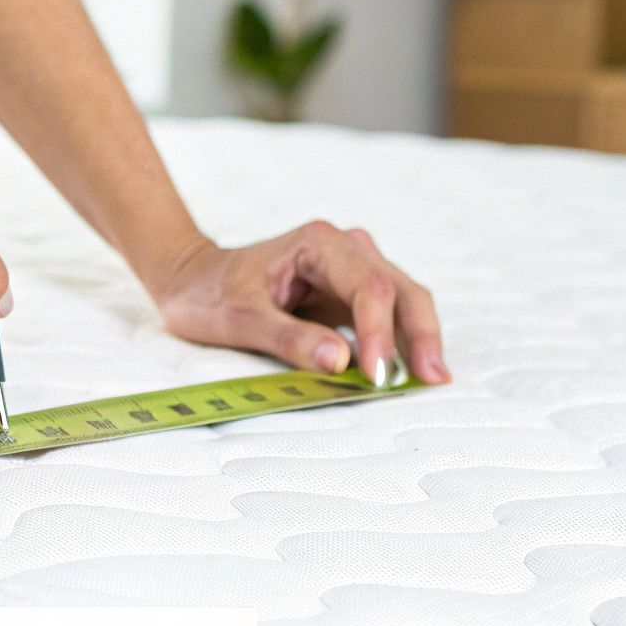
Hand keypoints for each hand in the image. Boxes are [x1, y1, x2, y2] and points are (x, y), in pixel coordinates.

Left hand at [148, 222, 449, 385]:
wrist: (190, 280)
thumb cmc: (207, 295)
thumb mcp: (238, 320)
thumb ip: (288, 339)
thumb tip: (341, 360)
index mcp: (318, 244)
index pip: (368, 287)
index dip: (379, 333)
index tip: (377, 375)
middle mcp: (344, 249)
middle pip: (400, 290)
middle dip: (420, 335)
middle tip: (435, 379)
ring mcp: (350, 271)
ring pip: (402, 302)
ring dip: (417, 340)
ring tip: (431, 381)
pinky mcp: (348, 295)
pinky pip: (385, 317)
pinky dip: (398, 344)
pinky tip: (408, 374)